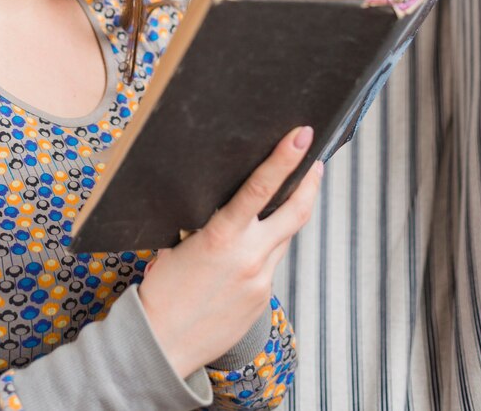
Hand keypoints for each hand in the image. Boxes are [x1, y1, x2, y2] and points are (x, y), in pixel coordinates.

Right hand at [138, 126, 322, 378]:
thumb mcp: (180, 244)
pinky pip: (271, 265)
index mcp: (222, 238)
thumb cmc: (164, 291)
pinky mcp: (264, 300)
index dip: (285, 159)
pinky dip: (265, 252)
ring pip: (284, 239)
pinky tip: (245, 257)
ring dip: (285, 219)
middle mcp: (249, 257)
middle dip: (311, 182)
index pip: (261, 189)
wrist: (164, 343)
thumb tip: (230, 207)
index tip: (302, 137)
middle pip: (296, 212)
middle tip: (317, 163)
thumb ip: (211, 225)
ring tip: (279, 205)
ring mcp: (261, 281)